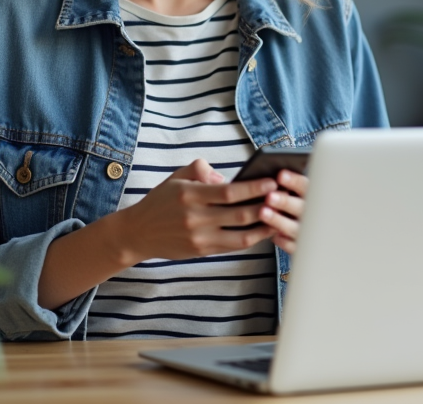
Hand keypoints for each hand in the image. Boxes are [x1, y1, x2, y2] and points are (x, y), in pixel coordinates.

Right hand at [117, 159, 277, 262]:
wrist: (139, 232)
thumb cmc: (160, 201)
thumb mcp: (176, 177)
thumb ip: (200, 169)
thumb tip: (226, 178)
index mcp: (190, 195)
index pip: (229, 192)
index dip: (254, 188)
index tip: (271, 182)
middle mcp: (196, 218)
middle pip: (240, 215)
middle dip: (265, 206)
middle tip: (283, 198)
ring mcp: (200, 238)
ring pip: (241, 236)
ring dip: (263, 227)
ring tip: (279, 216)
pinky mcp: (203, 251)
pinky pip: (233, 247)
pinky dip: (251, 239)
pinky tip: (263, 231)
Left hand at [259, 169, 307, 253]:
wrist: (325, 233)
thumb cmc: (306, 207)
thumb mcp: (303, 193)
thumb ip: (291, 186)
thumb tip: (273, 176)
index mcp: (314, 195)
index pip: (305, 186)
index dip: (293, 181)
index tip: (280, 175)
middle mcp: (313, 213)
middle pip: (300, 207)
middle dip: (285, 202)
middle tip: (270, 197)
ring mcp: (309, 231)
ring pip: (294, 227)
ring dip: (278, 221)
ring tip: (263, 213)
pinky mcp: (303, 246)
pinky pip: (293, 246)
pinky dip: (284, 241)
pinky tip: (274, 235)